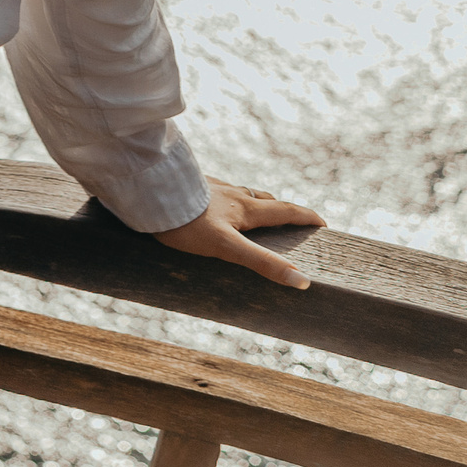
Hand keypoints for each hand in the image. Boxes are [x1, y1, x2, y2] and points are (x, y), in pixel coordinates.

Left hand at [149, 178, 327, 287]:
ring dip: (251, 201)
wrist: (145, 191)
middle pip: (263, 199)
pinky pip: (213, 190)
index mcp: (245, 207)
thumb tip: (302, 281)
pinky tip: (210, 202)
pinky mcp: (188, 185)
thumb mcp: (227, 246)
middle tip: (290, 219)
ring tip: (253, 210)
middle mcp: (231, 193)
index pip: (285, 210)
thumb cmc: (185, 221)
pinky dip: (222, 197)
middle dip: (280, 209)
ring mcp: (209, 187)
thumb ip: (262, 263)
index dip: (306, 217)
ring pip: (238, 192)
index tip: (322, 224)